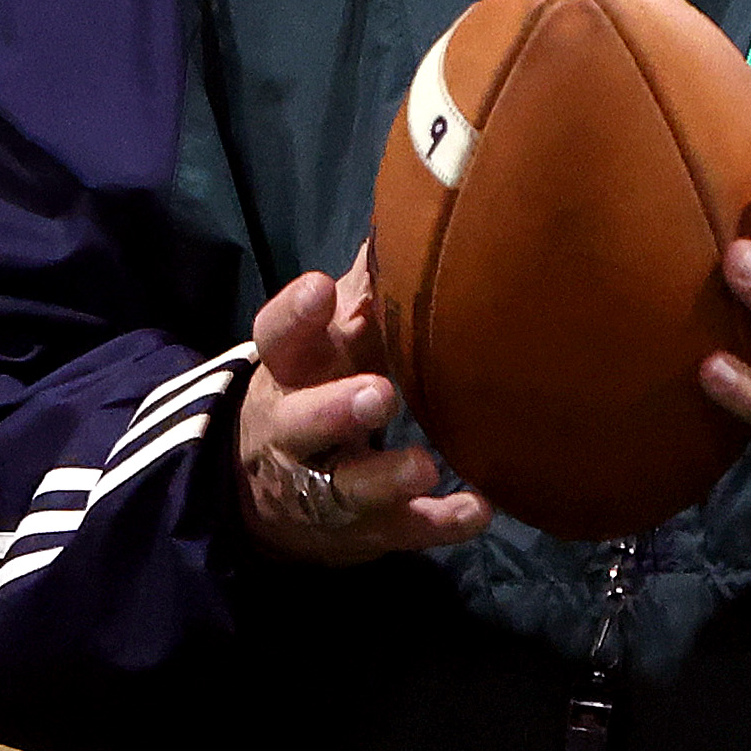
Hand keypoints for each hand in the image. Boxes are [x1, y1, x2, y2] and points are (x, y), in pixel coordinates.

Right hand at [237, 246, 491, 563]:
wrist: (272, 497)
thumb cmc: (319, 391)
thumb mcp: (325, 346)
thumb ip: (362, 296)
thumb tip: (404, 220)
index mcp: (286, 372)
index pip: (277, 339)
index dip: (295, 317)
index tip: (319, 290)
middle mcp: (294, 432)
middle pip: (302, 421)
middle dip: (337, 409)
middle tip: (379, 394)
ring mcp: (326, 488)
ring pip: (347, 487)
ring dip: (385, 477)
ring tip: (423, 466)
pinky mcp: (364, 530)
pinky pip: (400, 530)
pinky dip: (438, 523)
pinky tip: (478, 510)